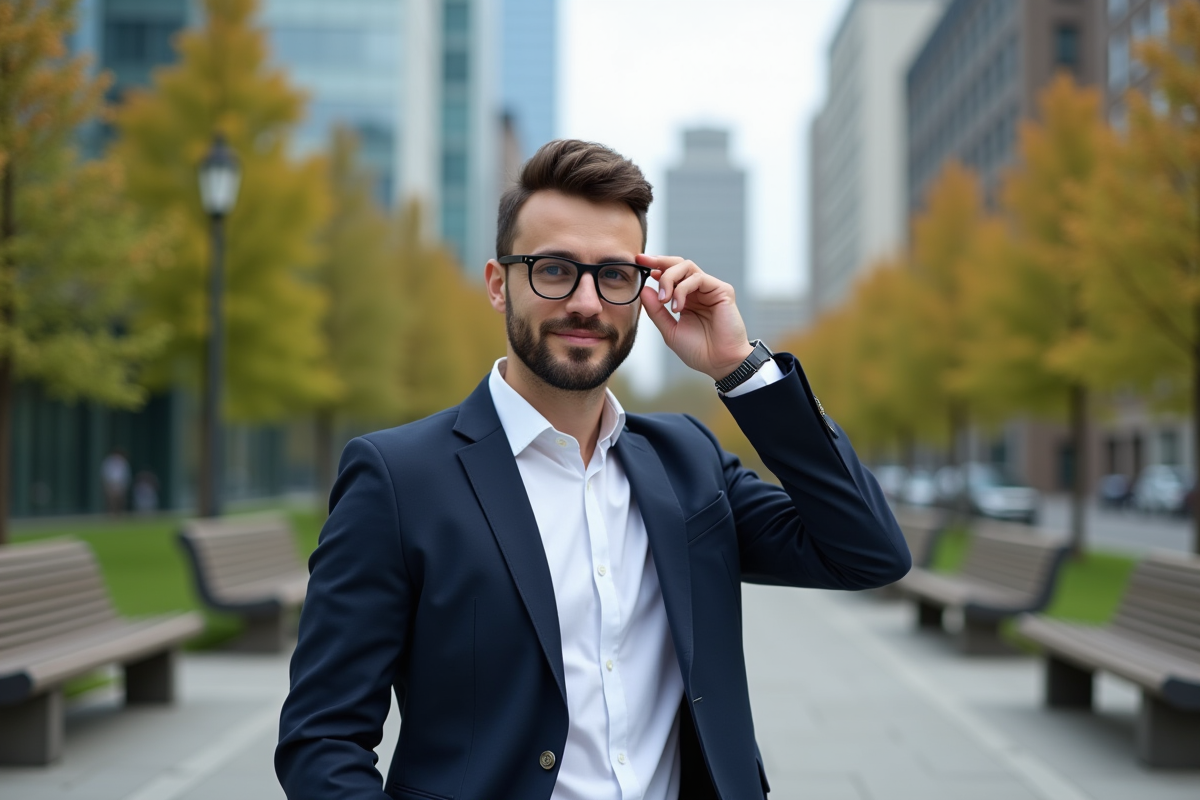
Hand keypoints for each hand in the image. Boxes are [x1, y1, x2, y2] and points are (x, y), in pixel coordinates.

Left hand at [637, 254, 754, 381]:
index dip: (655, 265)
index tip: (638, 263)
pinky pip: (698, 278)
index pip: (670, 274)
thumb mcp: (669, 330)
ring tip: (663, 299)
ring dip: (669, 279)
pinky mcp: (722, 290)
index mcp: (686, 298)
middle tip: (644, 264)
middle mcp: (698, 291)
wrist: (719, 364)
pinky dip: (682, 289)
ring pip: (687, 267)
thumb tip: (644, 289)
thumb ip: (656, 311)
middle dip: (659, 261)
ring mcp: (711, 289)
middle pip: (678, 264)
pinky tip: (677, 307)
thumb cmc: (698, 350)